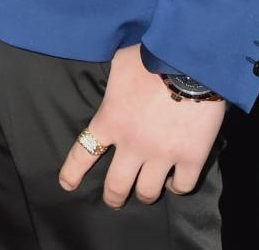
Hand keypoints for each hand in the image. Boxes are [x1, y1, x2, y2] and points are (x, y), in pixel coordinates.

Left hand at [58, 44, 223, 205]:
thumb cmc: (149, 58)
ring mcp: (162, 154)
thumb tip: (113, 86)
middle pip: (116, 186)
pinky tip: (174, 183)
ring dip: (145, 195)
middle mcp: (132, 145)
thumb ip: (112, 85)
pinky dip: (177, 187)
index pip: (83, 154)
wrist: (189, 63)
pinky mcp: (191, 158)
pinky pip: (182, 186)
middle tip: (113, 200)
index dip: (72, 172)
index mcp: (109, 121)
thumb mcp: (118, 65)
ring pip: (148, 192)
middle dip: (113, 197)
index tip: (67, 184)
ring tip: (145, 193)